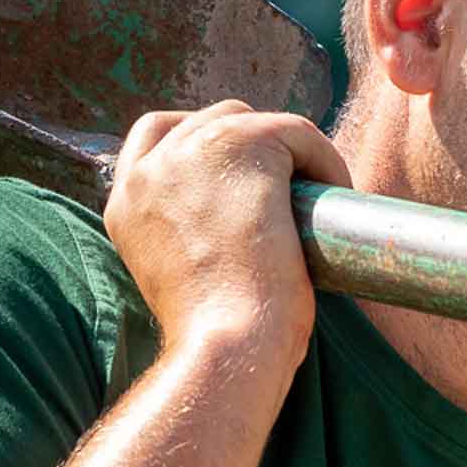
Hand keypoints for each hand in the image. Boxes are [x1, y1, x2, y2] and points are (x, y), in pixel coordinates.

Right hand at [104, 100, 352, 365]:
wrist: (226, 344)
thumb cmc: (222, 338)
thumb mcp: (187, 280)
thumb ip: (194, 240)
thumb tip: (245, 228)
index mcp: (126, 203)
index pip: (155, 137)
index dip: (207, 146)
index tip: (247, 180)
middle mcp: (147, 170)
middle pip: (210, 122)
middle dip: (254, 147)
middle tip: (292, 192)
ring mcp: (189, 151)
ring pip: (252, 122)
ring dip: (289, 151)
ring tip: (317, 195)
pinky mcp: (241, 145)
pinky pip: (297, 130)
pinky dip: (325, 158)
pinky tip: (339, 192)